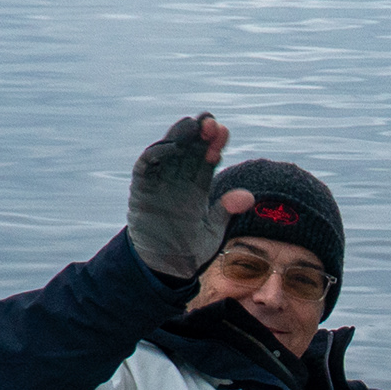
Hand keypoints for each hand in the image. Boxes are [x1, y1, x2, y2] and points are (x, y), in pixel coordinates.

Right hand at [125, 113, 249, 281]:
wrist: (162, 267)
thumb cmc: (188, 248)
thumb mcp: (213, 230)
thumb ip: (226, 211)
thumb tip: (248, 197)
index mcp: (198, 184)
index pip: (208, 156)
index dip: (215, 142)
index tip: (224, 132)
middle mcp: (179, 178)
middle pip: (190, 147)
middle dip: (199, 132)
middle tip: (210, 121)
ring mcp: (160, 180)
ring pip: (169, 150)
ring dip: (179, 135)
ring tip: (192, 126)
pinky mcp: (142, 188)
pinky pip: (147, 165)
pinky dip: (157, 153)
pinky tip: (171, 146)